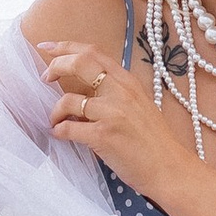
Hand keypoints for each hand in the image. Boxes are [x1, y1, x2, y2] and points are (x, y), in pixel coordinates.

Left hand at [36, 39, 175, 192]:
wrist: (170, 168)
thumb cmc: (154, 141)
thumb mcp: (139, 105)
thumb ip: (116, 92)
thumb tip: (86, 90)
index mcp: (128, 82)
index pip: (93, 52)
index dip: (67, 47)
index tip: (48, 47)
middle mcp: (120, 91)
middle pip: (79, 63)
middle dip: (55, 66)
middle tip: (45, 78)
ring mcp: (112, 113)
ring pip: (68, 100)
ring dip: (54, 111)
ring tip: (55, 120)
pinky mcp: (103, 136)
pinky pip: (69, 128)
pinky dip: (59, 130)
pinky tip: (60, 134)